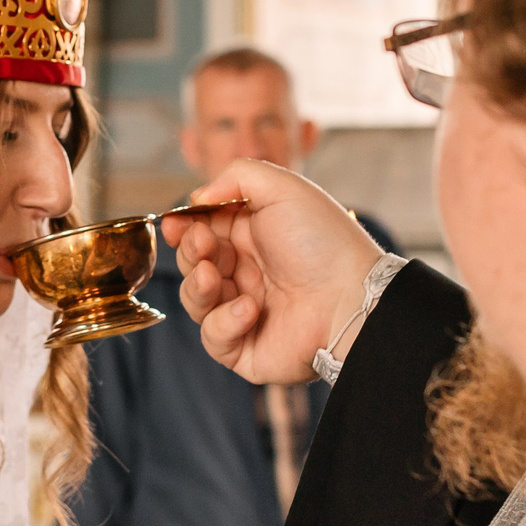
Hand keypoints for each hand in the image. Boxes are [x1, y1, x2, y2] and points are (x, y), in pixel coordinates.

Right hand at [161, 159, 384, 384]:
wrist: (352, 297)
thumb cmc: (323, 241)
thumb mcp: (283, 187)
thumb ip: (236, 176)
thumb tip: (197, 198)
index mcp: (252, 238)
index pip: (202, 233)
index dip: (184, 228)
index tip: (174, 223)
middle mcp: (246, 274)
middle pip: (194, 265)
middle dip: (191, 253)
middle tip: (204, 245)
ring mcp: (244, 313)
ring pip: (195, 302)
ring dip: (198, 286)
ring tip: (216, 276)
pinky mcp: (246, 349)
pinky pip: (214, 338)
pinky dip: (224, 322)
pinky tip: (250, 308)